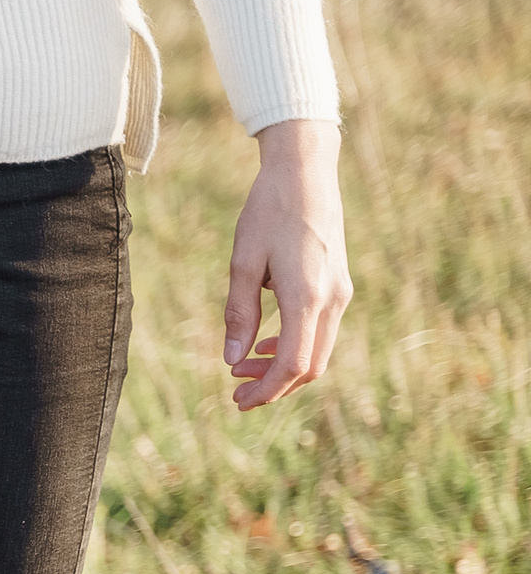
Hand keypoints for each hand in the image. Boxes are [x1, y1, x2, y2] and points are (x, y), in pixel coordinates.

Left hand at [224, 119, 352, 409]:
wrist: (306, 172)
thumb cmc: (269, 211)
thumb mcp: (243, 263)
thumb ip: (239, 314)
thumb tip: (232, 359)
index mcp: (308, 297)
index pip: (294, 365)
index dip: (267, 391)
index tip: (238, 401)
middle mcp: (332, 299)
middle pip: (311, 366)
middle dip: (274, 386)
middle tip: (237, 393)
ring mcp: (340, 292)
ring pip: (318, 351)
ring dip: (283, 368)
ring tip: (243, 367)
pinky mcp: (338, 284)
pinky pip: (320, 330)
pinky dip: (294, 346)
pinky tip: (265, 344)